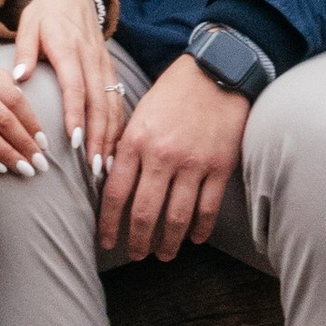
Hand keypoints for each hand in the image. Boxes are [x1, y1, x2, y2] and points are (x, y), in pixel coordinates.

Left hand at [11, 0, 122, 171]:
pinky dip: (118, 126)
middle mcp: (90, 59)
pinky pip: (118, 101)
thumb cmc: (46, 13)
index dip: (76, 114)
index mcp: (68, 48)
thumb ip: (24, 50)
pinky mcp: (110, 70)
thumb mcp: (28, 25)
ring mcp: (103, 65)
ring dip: (110, 137)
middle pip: (98, 102)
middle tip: (93, 166)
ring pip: (112, 105)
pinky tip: (114, 148)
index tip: (74, 140)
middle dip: (97, 136)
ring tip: (105, 165)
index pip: (75, 86)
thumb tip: (18, 78)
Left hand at [95, 55, 248, 261]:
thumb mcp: (139, 115)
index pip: (115, 194)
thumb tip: (110, 184)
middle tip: (136, 255)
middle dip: (137, 241)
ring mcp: (193, 163)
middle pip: (144, 213)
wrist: (215, 70)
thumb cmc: (173, 93)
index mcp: (136, 140)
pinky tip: (194, 238)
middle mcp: (162, 155)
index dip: (108, 224)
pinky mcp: (219, 167)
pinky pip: (207, 209)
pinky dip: (200, 229)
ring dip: (167, 244)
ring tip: (163, 255)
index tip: (105, 241)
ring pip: (176, 218)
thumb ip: (126, 148)